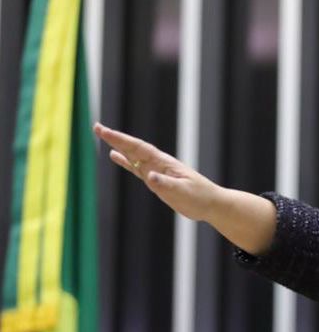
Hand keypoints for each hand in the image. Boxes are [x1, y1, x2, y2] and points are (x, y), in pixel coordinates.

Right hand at [94, 122, 221, 221]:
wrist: (210, 204)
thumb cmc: (199, 197)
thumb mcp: (182, 192)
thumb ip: (166, 184)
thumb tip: (149, 176)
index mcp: (164, 163)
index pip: (139, 148)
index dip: (121, 140)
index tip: (104, 131)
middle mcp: (158, 164)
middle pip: (133, 148)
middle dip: (115, 138)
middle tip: (97, 127)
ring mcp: (156, 171)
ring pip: (133, 156)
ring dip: (118, 146)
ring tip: (103, 136)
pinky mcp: (156, 181)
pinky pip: (137, 169)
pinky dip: (125, 162)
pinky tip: (115, 156)